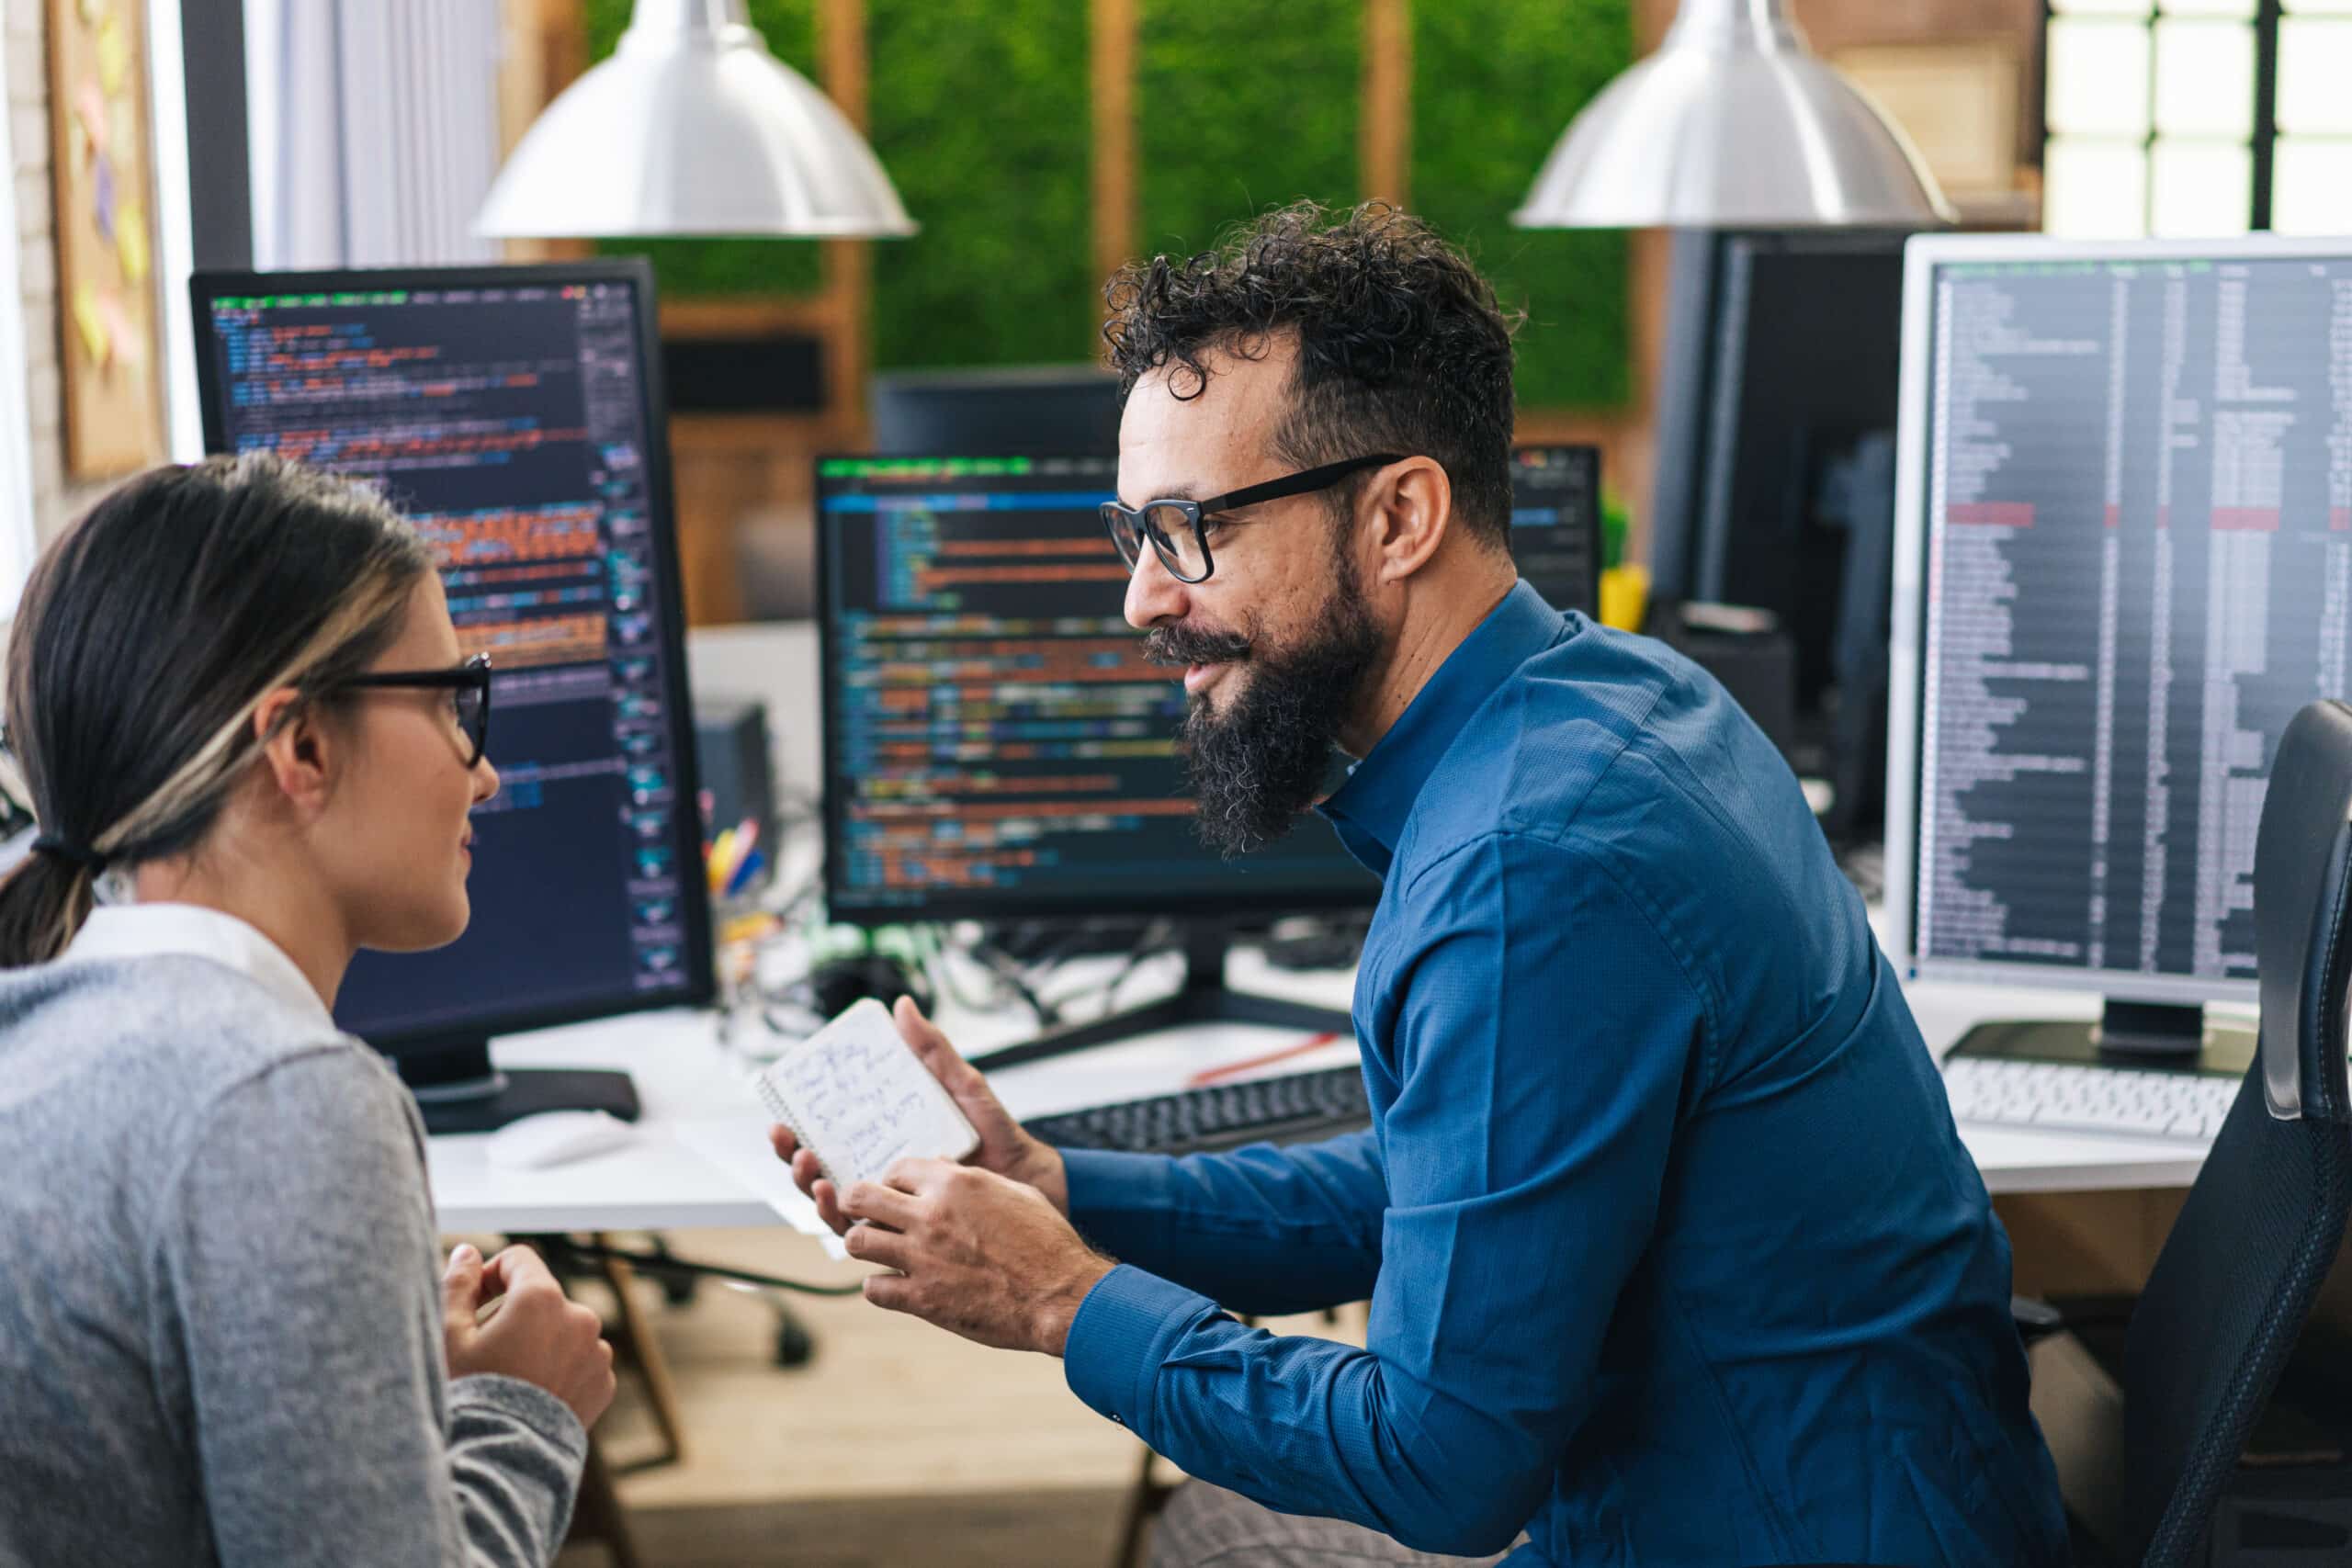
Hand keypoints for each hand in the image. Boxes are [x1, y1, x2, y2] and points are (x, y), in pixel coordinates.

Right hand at [442, 1243, 616, 1428]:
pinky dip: (558, 1369)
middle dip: (513, 1313)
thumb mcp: (450, 1337)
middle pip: (541, 1297)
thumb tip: (467, 1252)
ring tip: (509, 1377)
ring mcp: (596, 1351)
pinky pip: (578, 1361)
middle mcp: (580, 1317)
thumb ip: (458, 1285)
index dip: (491, 1277)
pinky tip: (531, 1394)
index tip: (474, 1304)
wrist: (501, 1463)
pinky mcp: (604, 1382)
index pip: (519, 1260)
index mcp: (543, 1298)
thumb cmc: (469, 1396)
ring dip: (538, 1341)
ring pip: (561, 1330)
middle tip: (485, 1352)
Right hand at [769, 996, 1067, 1235]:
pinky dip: (839, 1215)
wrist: (1027, 1175)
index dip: (797, 1127)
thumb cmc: (994, 1130)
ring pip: (831, 1199)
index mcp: (882, 1135)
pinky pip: (861, 1228)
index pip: (827, 1133)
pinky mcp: (901, 1228)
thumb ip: (932, 1051)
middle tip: (789, 1140)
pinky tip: (836, 1197)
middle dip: (793, 1156)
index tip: (782, 1115)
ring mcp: (886, 1200)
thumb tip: (903, 1006)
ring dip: (808, 1185)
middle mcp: (876, 1168)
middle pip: (818, 1167)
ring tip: (810, 1167)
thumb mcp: (961, 1085)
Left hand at [839, 1158, 1112, 1354]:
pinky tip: (894, 1285)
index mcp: (955, 1183)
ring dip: (863, 1243)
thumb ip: (973, 1180)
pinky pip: (873, 1289)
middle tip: (866, 1214)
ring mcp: (922, 1258)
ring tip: (877, 1249)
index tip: (898, 1192)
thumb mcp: (1014, 1192)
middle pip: (859, 1197)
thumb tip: (946, 1170)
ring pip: (856, 1242)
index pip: (897, 1168)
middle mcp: (930, 1215)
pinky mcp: (922, 1299)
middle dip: (856, 1203)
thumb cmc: (1047, 1241)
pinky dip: (879, 1287)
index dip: (894, 1179)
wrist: (1060, 1296)